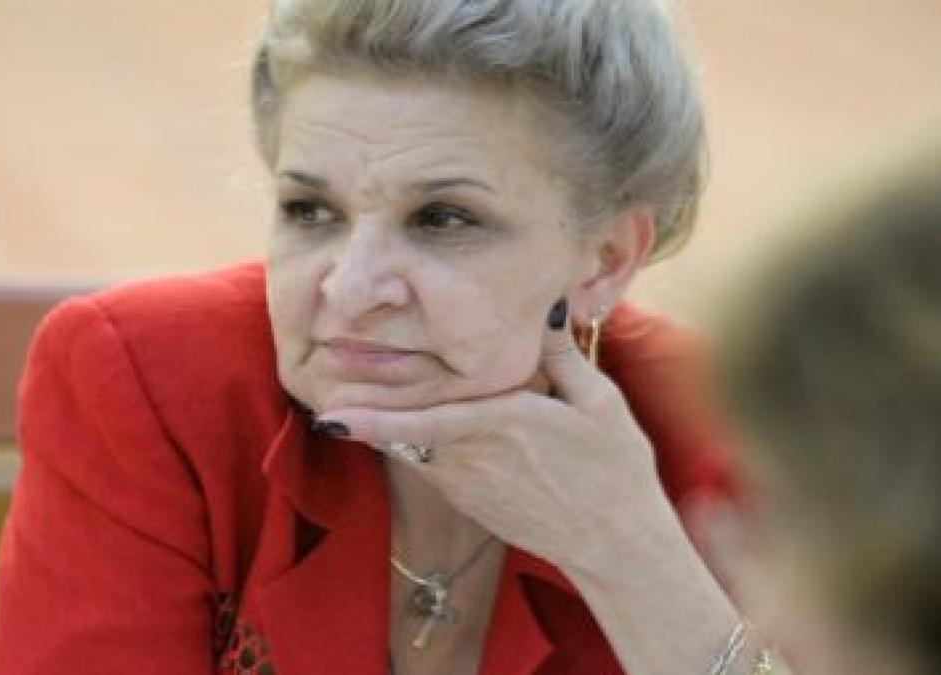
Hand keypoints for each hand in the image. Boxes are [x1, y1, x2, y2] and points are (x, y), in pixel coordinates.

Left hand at [318, 307, 675, 576]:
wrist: (614, 544)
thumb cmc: (614, 469)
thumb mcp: (600, 402)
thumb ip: (562, 354)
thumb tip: (549, 305)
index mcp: (504, 422)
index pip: (425, 420)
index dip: (374, 419)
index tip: (330, 414)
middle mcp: (475, 457)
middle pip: (405, 434)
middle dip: (363, 415)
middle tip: (326, 392)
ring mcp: (468, 485)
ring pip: (411, 451)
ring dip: (383, 430)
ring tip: (349, 405)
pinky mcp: (469, 503)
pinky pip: (428, 468)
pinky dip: (409, 447)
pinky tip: (403, 428)